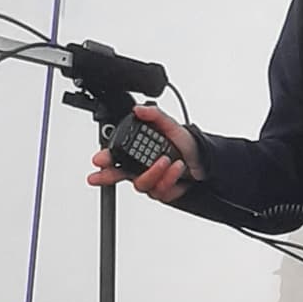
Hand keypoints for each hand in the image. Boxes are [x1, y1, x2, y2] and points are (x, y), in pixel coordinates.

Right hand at [87, 105, 203, 204]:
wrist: (204, 159)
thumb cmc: (186, 144)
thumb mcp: (171, 125)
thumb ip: (154, 115)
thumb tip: (139, 110)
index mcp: (138, 151)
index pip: (116, 156)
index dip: (105, 159)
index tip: (98, 160)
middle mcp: (141, 167)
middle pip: (119, 175)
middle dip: (110, 175)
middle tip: (107, 173)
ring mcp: (151, 180)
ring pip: (141, 183)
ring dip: (154, 172)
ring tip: (167, 160)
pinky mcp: (162, 191)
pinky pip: (159, 190)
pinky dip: (169, 177)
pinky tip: (177, 168)